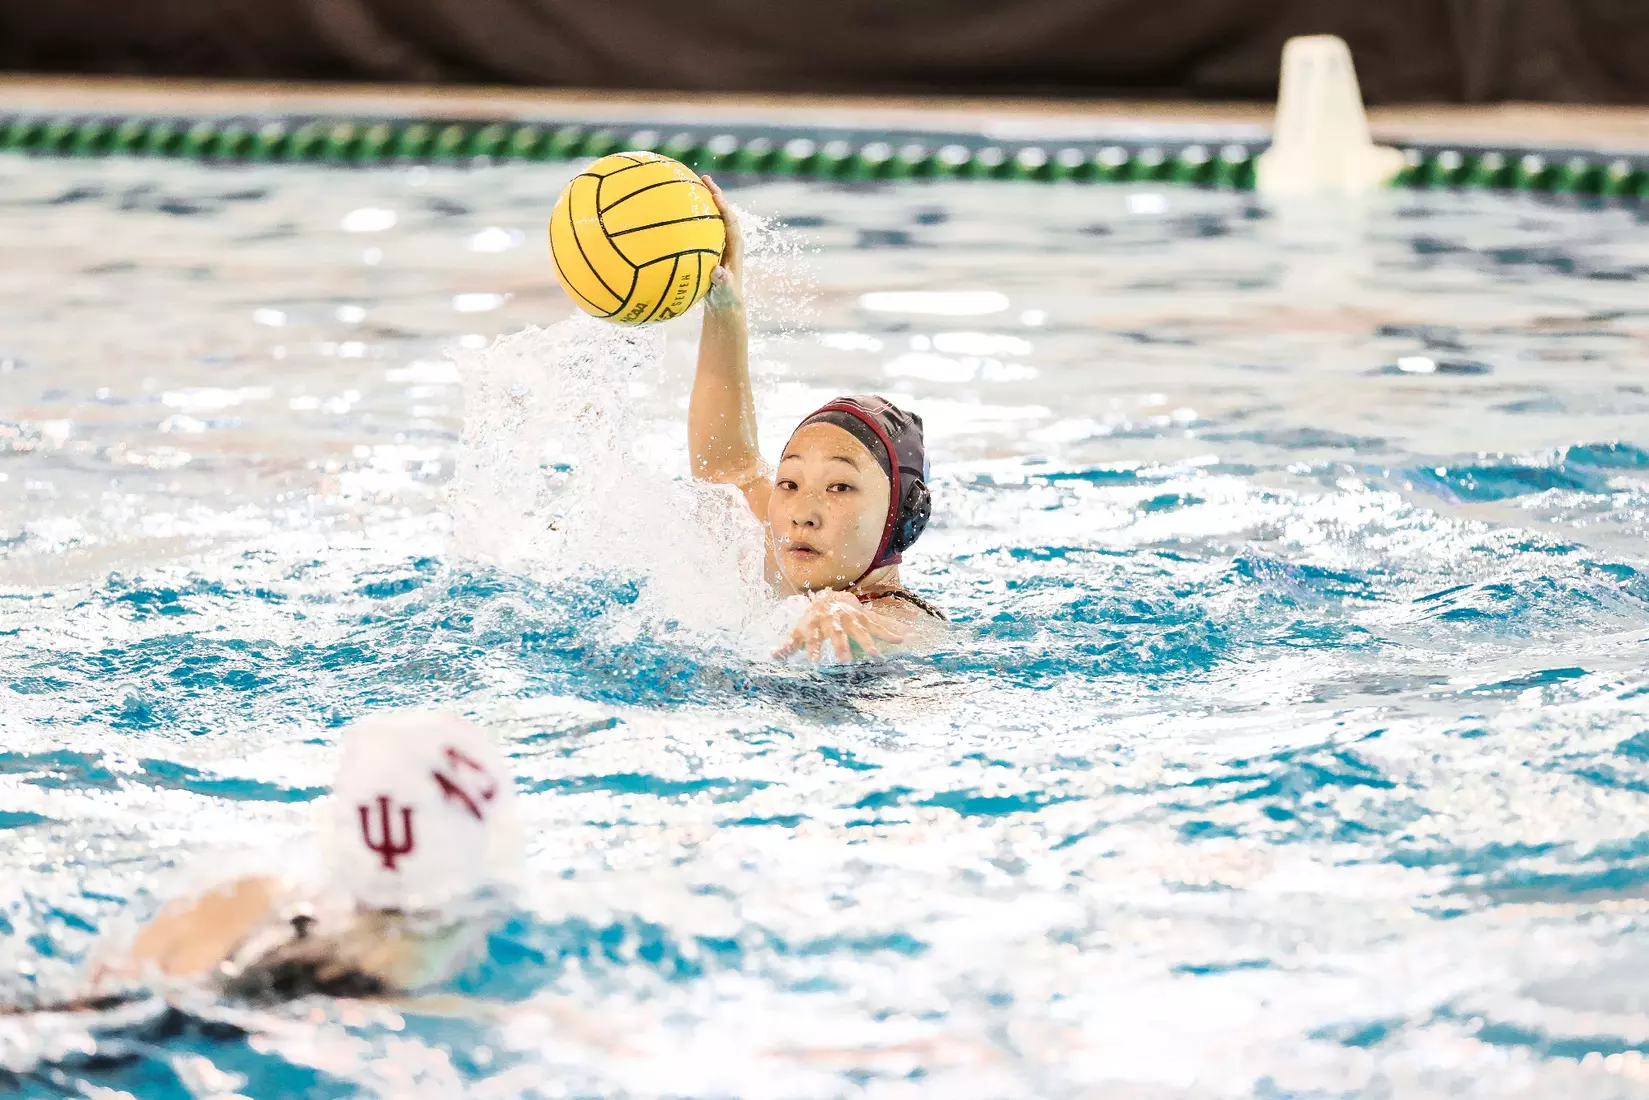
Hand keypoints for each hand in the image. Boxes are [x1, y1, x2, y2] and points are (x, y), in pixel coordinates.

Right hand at [701, 174, 743, 310]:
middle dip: (714, 194)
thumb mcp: (724, 292)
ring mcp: (720, 243)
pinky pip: (702, 227)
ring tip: (691, 184)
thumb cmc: (725, 299)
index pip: (731, 222)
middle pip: (723, 212)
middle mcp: (729, 241)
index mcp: (735, 247)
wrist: (725, 305)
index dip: (724, 208)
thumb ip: (722, 282)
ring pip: (712, 217)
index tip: (714, 195)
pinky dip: (692, 217)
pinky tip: (676, 210)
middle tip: (703, 177)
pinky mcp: (710, 247)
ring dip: (704, 201)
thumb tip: (718, 273)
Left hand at [775, 590, 906, 662]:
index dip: (813, 649)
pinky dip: (889, 632)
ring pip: (859, 629)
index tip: (815, 662)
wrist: (827, 596)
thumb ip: (788, 645)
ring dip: (867, 642)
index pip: (813, 637)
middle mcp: (833, 620)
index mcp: (815, 624)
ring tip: (875, 656)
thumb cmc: (811, 620)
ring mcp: (850, 617)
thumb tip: (773, 656)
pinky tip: (901, 640)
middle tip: (846, 661)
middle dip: (842, 646)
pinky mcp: (863, 617)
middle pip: (837, 633)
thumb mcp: (798, 630)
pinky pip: (877, 625)